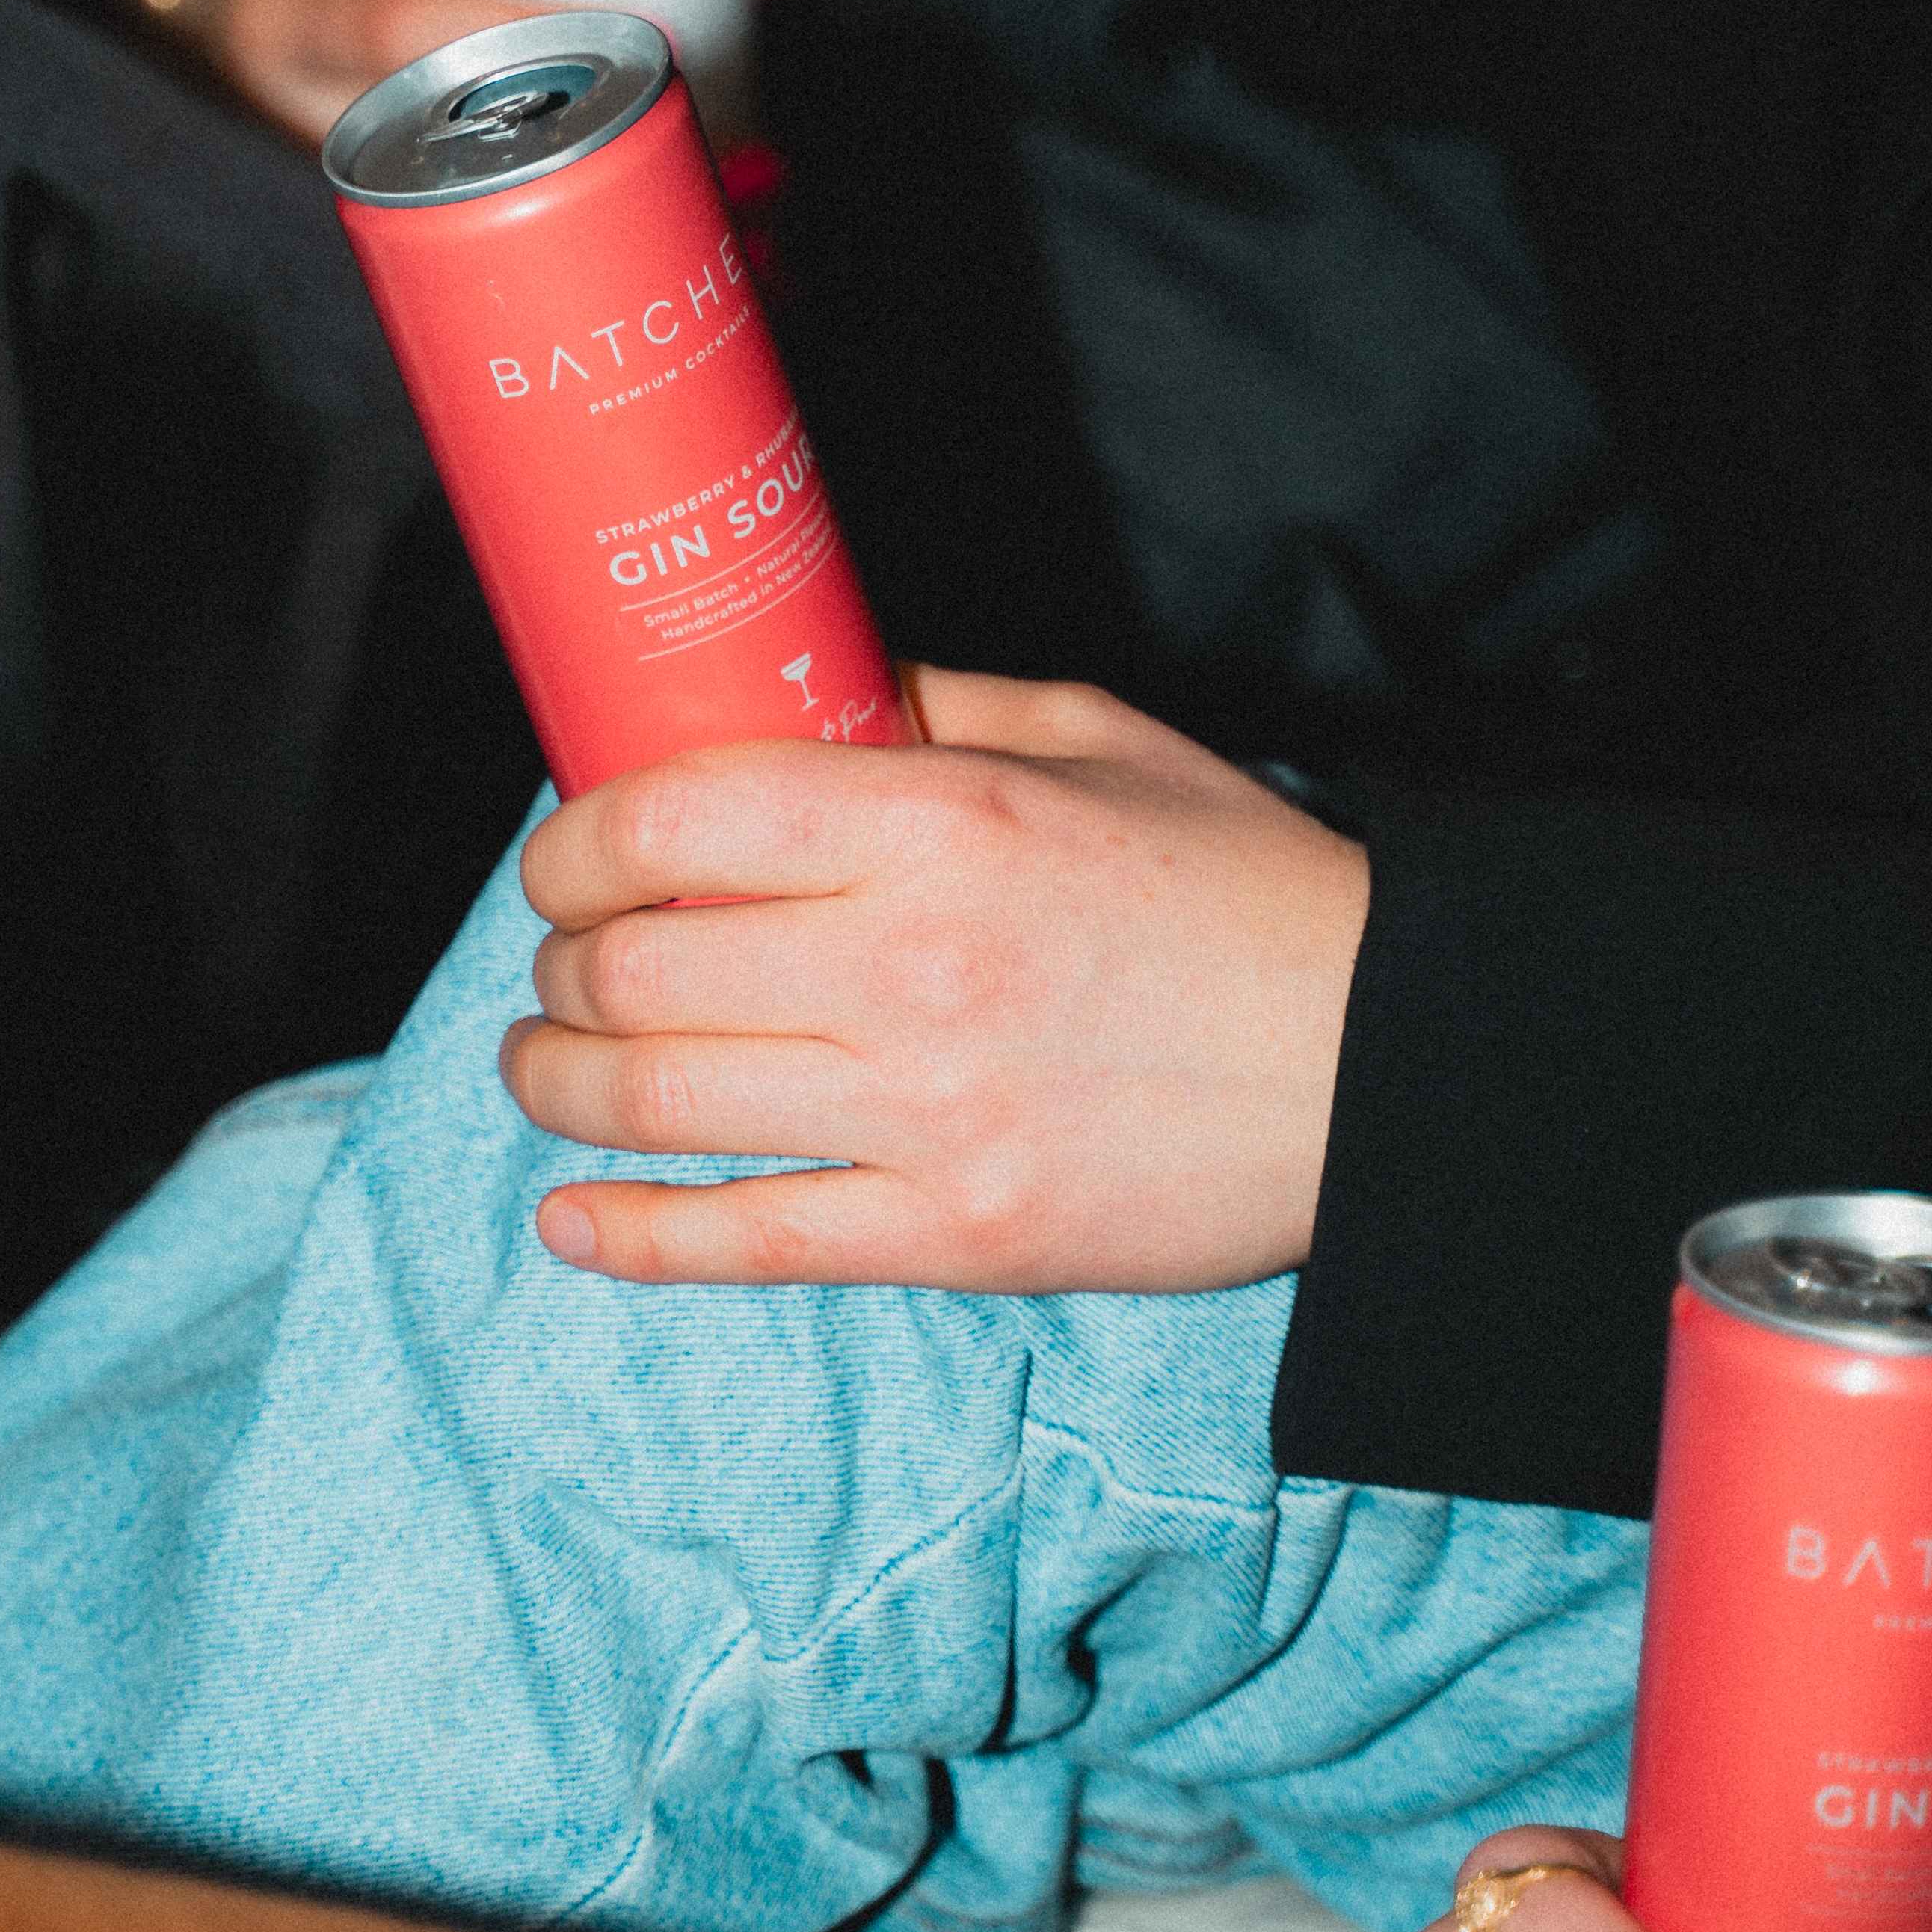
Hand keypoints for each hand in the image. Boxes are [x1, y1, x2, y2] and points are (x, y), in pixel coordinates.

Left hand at [498, 668, 1369, 1289]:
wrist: (1386, 1065)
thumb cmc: (1244, 890)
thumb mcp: (1096, 741)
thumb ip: (932, 709)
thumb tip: (792, 691)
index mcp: (942, 824)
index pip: (672, 820)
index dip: (576, 843)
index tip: (567, 861)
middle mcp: (911, 967)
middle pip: (640, 969)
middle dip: (564, 967)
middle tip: (568, 965)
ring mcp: (928, 1115)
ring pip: (660, 1102)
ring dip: (560, 1084)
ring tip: (544, 1066)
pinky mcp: (956, 1235)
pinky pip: (747, 1241)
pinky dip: (631, 1239)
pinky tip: (569, 1223)